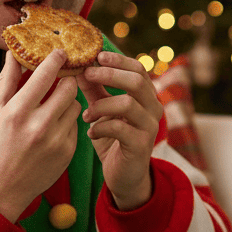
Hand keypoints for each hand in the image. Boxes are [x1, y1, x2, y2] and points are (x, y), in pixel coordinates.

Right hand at [0, 50, 80, 220]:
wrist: (2, 188)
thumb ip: (7, 79)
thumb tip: (14, 51)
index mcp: (17, 112)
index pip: (46, 75)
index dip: (56, 59)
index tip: (60, 52)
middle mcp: (39, 126)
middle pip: (69, 88)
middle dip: (66, 80)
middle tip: (61, 78)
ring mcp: (56, 141)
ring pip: (75, 105)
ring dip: (67, 100)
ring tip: (53, 105)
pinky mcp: (68, 152)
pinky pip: (75, 125)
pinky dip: (66, 121)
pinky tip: (53, 126)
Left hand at [78, 51, 162, 210]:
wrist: (124, 176)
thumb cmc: (113, 139)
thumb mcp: (102, 110)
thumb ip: (95, 89)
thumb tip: (78, 66)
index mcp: (146, 96)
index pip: (138, 68)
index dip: (118, 60)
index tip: (96, 56)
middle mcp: (153, 108)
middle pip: (137, 81)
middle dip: (109, 75)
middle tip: (86, 74)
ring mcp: (150, 127)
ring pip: (128, 104)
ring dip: (100, 106)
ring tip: (85, 115)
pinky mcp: (141, 145)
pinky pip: (120, 128)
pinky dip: (100, 127)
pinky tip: (90, 133)